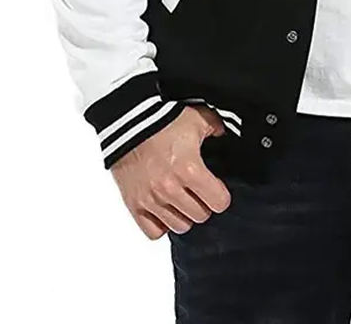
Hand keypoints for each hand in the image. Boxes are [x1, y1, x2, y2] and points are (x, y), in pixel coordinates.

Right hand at [110, 104, 231, 238]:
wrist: (127, 122)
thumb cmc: (161, 120)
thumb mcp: (197, 118)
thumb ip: (216, 127)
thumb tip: (223, 136)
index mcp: (190, 169)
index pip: (219, 202)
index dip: (221, 194)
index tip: (216, 188)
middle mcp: (170, 189)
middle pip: (200, 216)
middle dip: (203, 204)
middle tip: (198, 191)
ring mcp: (151, 199)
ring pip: (179, 226)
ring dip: (183, 214)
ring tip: (181, 198)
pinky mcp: (133, 204)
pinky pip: (153, 232)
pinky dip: (161, 224)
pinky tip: (164, 208)